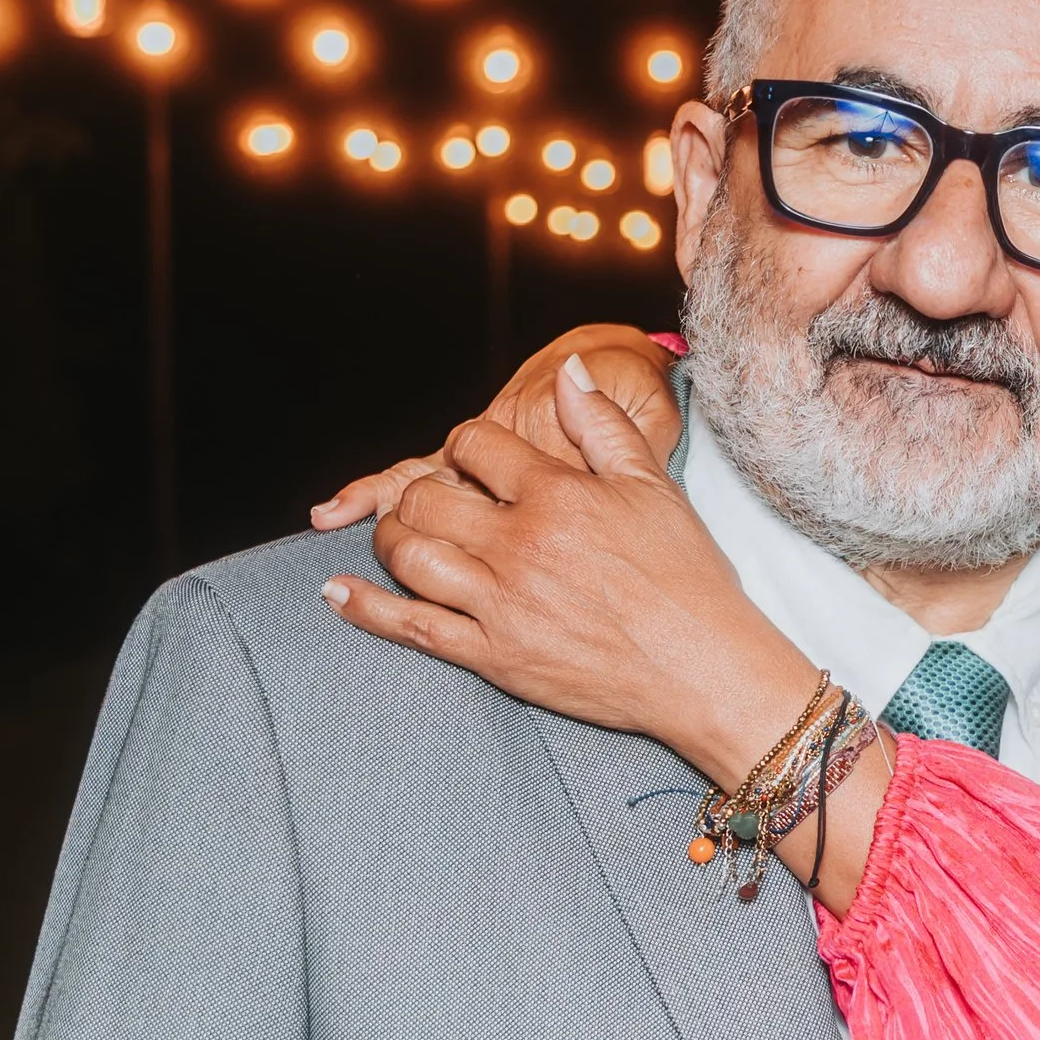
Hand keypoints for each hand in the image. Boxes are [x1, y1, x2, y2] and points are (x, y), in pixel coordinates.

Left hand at [319, 362, 887, 902]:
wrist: (704, 667)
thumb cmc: (688, 577)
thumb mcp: (652, 485)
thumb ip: (601, 423)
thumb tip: (567, 372)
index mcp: (556, 494)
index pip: (474, 444)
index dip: (467, 447)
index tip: (477, 462)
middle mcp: (519, 544)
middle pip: (427, 498)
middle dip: (423, 494)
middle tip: (439, 504)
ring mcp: (499, 603)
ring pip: (409, 556)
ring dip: (392, 540)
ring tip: (403, 539)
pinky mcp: (491, 656)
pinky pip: (409, 627)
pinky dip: (364, 607)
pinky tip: (336, 593)